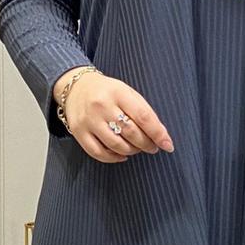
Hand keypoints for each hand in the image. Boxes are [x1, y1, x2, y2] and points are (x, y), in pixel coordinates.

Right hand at [54, 68, 173, 162]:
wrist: (76, 87)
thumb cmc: (107, 91)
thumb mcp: (127, 92)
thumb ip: (142, 111)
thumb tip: (159, 135)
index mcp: (118, 93)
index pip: (143, 117)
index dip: (158, 134)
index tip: (167, 145)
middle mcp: (102, 106)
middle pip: (131, 132)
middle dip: (146, 144)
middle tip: (152, 147)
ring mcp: (89, 120)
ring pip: (116, 145)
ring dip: (131, 151)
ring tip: (136, 149)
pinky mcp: (79, 132)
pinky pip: (98, 152)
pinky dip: (113, 158)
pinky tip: (121, 155)